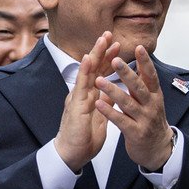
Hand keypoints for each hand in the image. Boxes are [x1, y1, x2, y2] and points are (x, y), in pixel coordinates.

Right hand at [53, 33, 117, 171]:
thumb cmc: (82, 138)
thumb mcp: (98, 117)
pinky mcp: (75, 106)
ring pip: (87, 71)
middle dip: (101, 50)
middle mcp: (82, 93)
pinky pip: (80, 86)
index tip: (117, 45)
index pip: (99, 72)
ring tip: (102, 39)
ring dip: (95, 54)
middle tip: (109, 33)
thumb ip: (103, 103)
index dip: (108, 58)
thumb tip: (111, 93)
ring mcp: (77, 97)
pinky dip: (84, 71)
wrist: (72, 155)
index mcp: (89, 95)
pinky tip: (88, 59)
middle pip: (93, 67)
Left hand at [96, 46, 172, 171]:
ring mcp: (144, 120)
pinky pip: (121, 120)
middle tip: (115, 60)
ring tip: (99, 81)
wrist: (158, 149)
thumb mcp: (151, 101)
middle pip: (139, 87)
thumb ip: (144, 84)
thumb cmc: (151, 121)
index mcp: (154, 95)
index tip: (139, 48)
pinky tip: (99, 104)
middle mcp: (151, 106)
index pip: (151, 76)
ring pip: (128, 103)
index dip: (145, 62)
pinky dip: (109, 112)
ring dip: (113, 91)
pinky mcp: (135, 133)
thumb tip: (139, 62)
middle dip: (127, 73)